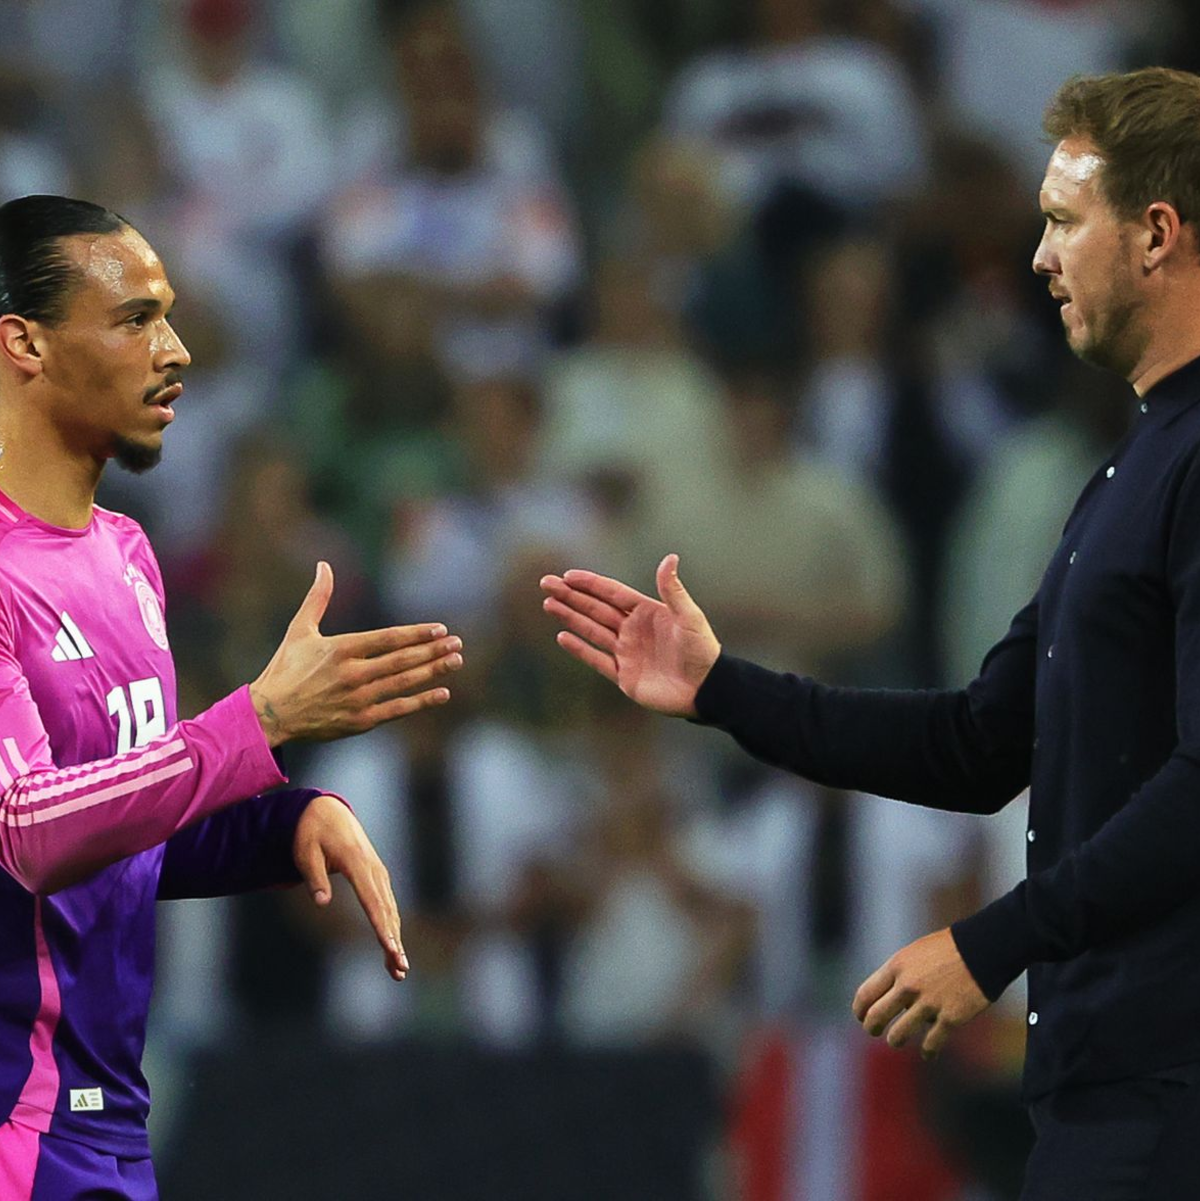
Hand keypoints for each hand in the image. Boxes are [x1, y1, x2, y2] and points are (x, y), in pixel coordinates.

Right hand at [250, 561, 462, 745]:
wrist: (269, 715)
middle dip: (433, 651)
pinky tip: (442, 693)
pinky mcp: (360, 721)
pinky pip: (397, 709)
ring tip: (455, 661)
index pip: (389, 638)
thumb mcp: (300, 629)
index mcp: (341, 649)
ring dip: (433, 672)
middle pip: (402, 660)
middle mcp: (353, 674)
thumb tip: (325, 565)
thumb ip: (318, 597)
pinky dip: (421, 701)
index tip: (440, 629)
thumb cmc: (285, 669)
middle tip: (458, 644)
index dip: (417, 634)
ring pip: (404, 683)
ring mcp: (358, 699)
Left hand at [293, 795, 407, 980]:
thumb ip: (314, 877)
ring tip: (399, 970)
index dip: (381, 927)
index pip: (372, 900)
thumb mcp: (305, 852)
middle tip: (400, 970)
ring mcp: (378, 871)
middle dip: (394, 942)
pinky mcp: (377, 875)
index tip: (390, 948)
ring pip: (390, 910)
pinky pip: (386, 904)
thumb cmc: (311, 832)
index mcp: (357, 862)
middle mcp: (373, 868)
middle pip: (386, 910)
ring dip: (395, 939)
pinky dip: (391, 926)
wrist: (326, 810)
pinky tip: (392, 946)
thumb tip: (320, 902)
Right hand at [540, 554, 719, 717]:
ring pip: (591, 630)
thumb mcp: (689, 617)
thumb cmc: (702, 650)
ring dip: (570, 616)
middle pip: (595, 608)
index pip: (612, 593)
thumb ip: (673, 590)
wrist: (705, 689)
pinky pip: (597, 659)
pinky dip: (580, 649)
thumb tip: (670, 557)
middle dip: (571, 596)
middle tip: (546, 583)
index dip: (590, 583)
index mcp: (646, 612)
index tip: (568, 575)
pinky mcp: (624, 675)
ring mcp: (626, 652)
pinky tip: (562, 636)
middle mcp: (633, 629)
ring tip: (548, 603)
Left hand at [852, 928, 989, 1058]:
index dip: (860, 1009)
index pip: (866, 994)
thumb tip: (889, 996)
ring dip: (895, 1040)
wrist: (983, 949)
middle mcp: (908, 986)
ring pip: (898, 1034)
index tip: (861, 1016)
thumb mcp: (915, 952)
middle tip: (873, 1030)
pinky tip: (928, 1052)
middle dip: (871, 1027)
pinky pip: (931, 1043)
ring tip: (896, 1040)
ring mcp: (928, 1003)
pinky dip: (928, 1051)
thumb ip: (900, 973)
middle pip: (876, 1016)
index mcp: (897, 966)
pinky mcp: (950, 1018)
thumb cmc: (948, 948)